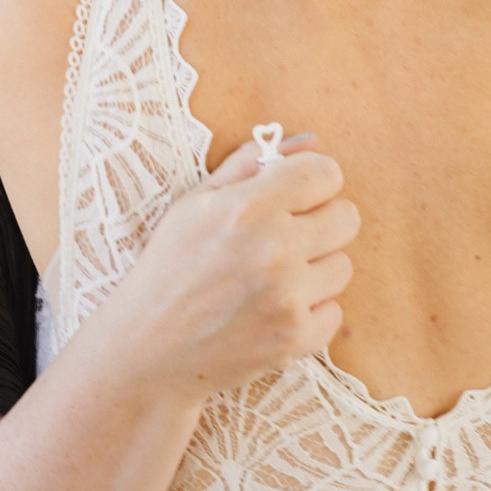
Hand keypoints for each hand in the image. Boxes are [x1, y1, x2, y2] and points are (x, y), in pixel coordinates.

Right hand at [101, 135, 358, 407]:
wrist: (144, 349)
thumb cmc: (167, 269)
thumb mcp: (194, 204)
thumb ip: (250, 165)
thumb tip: (309, 140)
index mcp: (247, 206)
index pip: (325, 173)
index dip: (312, 182)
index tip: (295, 196)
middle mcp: (273, 249)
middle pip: (347, 218)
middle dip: (321, 222)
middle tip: (286, 238)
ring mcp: (287, 297)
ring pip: (343, 266)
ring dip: (315, 270)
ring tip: (273, 279)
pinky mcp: (294, 338)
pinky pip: (335, 312)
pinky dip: (309, 312)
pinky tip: (272, 311)